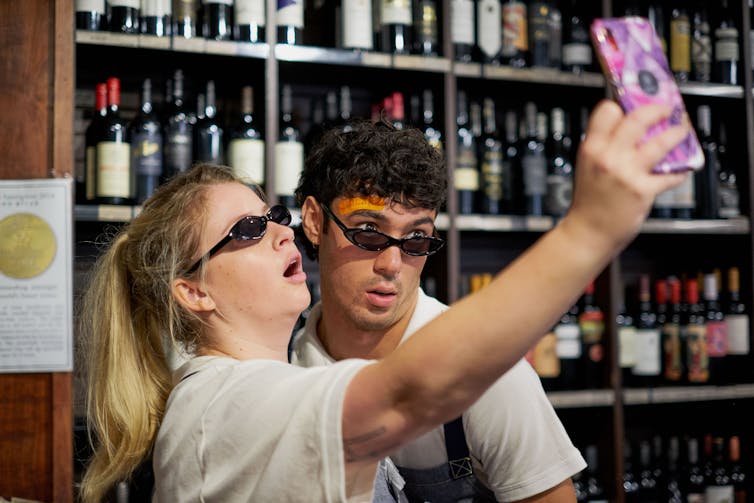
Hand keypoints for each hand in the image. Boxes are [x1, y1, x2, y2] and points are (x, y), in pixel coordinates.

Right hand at [566, 100, 689, 249]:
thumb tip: (628, 128)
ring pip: (660, 142)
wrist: (588, 231)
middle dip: (657, 110)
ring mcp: (626, 173)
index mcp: (591, 148)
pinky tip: (680, 170)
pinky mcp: (642, 190)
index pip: (608, 111)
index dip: (623, 104)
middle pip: (638, 118)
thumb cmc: (589, 201)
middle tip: (666, 110)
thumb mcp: (587, 166)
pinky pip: (670, 174)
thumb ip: (604, 146)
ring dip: (677, 134)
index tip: (634, 104)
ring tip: (681, 132)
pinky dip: (679, 171)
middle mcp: (608, 157)